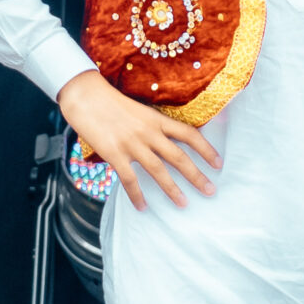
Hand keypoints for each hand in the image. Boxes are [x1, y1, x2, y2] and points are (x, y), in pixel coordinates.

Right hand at [56, 68, 220, 210]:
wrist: (85, 96)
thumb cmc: (109, 101)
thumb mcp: (137, 110)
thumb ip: (150, 126)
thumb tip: (161, 142)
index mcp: (156, 119)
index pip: (188, 135)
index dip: (206, 150)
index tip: (218, 163)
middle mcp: (148, 132)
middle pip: (179, 157)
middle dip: (196, 175)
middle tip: (210, 191)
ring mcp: (132, 143)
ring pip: (159, 171)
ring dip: (173, 189)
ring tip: (183, 204)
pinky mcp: (115, 154)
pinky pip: (130, 180)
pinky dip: (137, 196)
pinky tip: (143, 207)